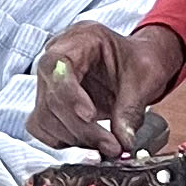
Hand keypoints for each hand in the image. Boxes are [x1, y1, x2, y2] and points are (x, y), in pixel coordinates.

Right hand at [28, 21, 185, 153]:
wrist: (136, 65)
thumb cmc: (139, 62)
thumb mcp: (144, 80)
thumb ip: (130, 110)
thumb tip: (122, 142)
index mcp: (80, 38)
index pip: (57, 64)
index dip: (69, 93)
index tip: (91, 116)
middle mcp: (56, 56)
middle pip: (51, 96)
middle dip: (81, 128)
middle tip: (111, 146)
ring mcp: (48, 80)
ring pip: (44, 116)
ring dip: (74, 138)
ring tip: (106, 146)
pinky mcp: (46, 102)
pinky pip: (42, 126)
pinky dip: (63, 140)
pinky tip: (88, 142)